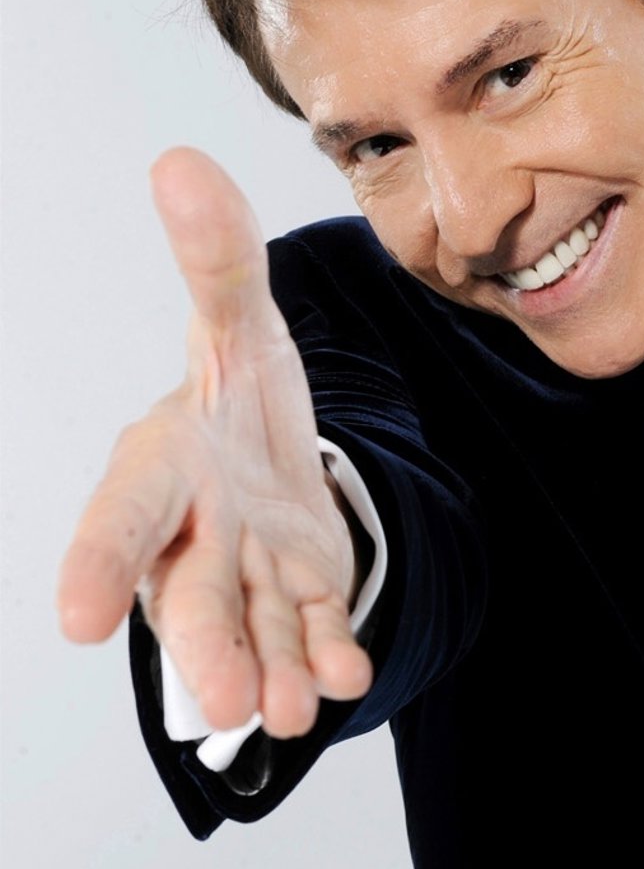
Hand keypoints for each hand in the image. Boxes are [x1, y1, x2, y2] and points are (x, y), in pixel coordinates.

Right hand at [58, 149, 373, 737]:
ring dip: (272, 672)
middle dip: (207, 645)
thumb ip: (216, 258)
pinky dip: (326, 658)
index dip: (96, 563)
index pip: (123, 516)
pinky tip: (344, 677)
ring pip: (253, 632)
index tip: (74, 619)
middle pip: (192, 594)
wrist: (275, 458)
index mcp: (163, 468)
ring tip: (294, 709)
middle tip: (229, 696)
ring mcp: (247, 579)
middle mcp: (194, 536)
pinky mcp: (297, 603)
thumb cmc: (238, 394)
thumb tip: (179, 159)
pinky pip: (310, 637)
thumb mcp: (239, 323)